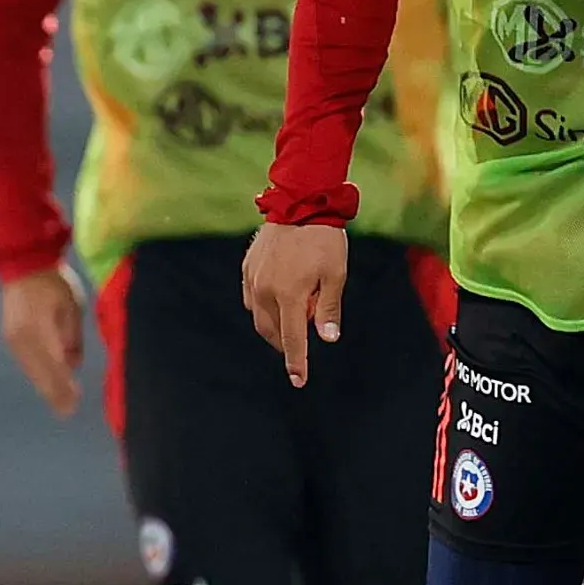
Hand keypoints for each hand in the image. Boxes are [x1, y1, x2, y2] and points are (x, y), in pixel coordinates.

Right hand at [0, 264, 88, 417]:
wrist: (23, 264)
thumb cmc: (55, 282)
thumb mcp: (72, 307)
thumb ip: (72, 337)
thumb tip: (72, 364)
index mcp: (39, 331)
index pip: (54, 367)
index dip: (64, 387)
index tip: (73, 405)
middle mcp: (21, 339)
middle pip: (39, 374)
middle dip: (54, 393)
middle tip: (67, 411)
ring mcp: (12, 338)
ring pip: (30, 370)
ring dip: (45, 386)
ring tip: (59, 402)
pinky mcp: (9, 336)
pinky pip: (25, 362)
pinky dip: (37, 374)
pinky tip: (45, 382)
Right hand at [240, 220, 348, 388]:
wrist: (299, 203)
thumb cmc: (323, 240)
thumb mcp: (336, 274)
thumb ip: (329, 308)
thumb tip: (327, 339)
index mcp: (290, 295)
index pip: (293, 338)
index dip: (297, 362)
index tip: (299, 380)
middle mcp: (266, 290)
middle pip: (272, 331)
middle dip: (285, 344)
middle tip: (299, 345)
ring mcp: (253, 279)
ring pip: (259, 316)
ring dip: (274, 326)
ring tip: (292, 319)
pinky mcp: (247, 268)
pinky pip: (252, 298)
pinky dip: (263, 308)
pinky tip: (277, 301)